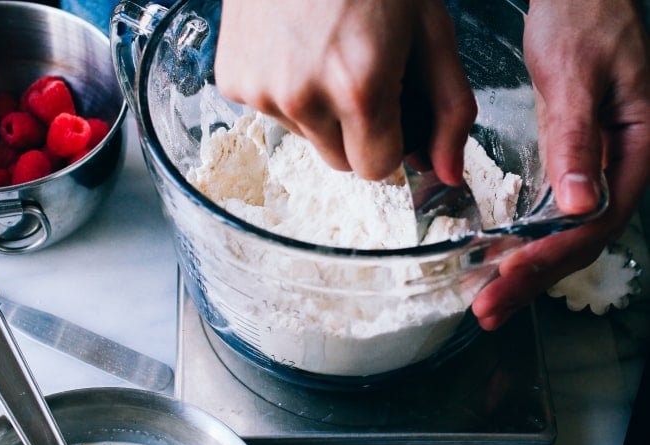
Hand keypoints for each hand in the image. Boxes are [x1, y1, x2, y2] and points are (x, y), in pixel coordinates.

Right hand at [214, 0, 476, 183]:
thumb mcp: (429, 30)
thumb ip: (449, 109)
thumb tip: (450, 176)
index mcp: (360, 88)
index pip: (377, 169)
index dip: (389, 141)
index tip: (391, 108)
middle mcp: (304, 98)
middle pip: (340, 160)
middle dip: (355, 129)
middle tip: (358, 67)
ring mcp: (262, 91)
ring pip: (305, 136)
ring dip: (318, 108)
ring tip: (323, 46)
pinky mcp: (232, 80)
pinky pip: (269, 112)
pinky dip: (283, 88)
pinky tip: (292, 42)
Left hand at [473, 0, 649, 328]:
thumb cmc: (584, 19)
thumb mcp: (577, 74)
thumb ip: (576, 138)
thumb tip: (580, 204)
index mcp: (636, 149)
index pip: (596, 222)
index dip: (552, 254)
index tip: (509, 272)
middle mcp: (620, 170)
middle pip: (580, 243)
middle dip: (532, 280)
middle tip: (488, 310)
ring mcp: (597, 174)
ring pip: (565, 240)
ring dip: (525, 276)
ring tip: (487, 306)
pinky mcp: (573, 170)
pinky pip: (553, 222)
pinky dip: (524, 248)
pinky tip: (498, 269)